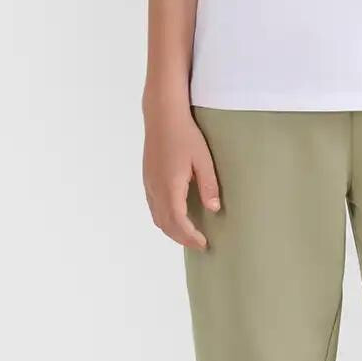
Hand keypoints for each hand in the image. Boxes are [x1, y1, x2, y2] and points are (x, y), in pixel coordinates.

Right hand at [142, 103, 220, 249]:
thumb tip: (214, 208)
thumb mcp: (203, 159)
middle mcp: (156, 189)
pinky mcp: (148, 178)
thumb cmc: (185, 135)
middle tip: (199, 244)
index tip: (204, 244)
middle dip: (182, 238)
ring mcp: (149, 184)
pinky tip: (176, 216)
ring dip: (171, 230)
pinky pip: (153, 207)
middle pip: (165, 224)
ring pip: (157, 217)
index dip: (190, 236)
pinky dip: (164, 219)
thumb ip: (208, 185)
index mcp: (169, 186)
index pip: (178, 222)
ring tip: (189, 234)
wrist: (162, 116)